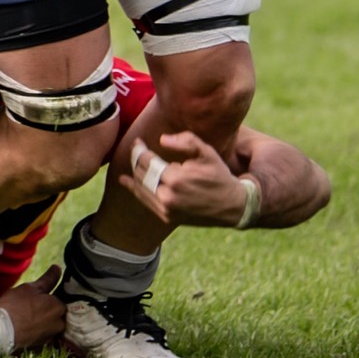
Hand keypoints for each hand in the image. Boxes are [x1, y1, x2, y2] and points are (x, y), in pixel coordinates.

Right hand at [0, 265, 64, 348]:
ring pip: (47, 324)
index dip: (46, 297)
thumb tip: (58, 268)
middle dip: (44, 309)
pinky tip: (22, 327)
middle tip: (27, 305)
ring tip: (23, 316)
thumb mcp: (31, 288)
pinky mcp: (42, 347)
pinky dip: (34, 331)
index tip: (35, 297)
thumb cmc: (16, 305)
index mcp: (59, 307)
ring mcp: (51, 337)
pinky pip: (40, 335)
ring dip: (38, 320)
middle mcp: (60, 323)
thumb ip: (48, 279)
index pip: (57, 299)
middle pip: (54, 313)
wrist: (2, 331)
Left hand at [119, 131, 249, 227]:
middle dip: (136, 159)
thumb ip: (186, 140)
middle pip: (141, 174)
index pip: (147, 161)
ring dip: (134, 173)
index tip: (138, 141)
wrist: (232, 206)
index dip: (139, 149)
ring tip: (133, 162)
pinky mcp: (168, 218)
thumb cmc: (218, 175)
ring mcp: (167, 210)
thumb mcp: (206, 152)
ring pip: (140, 188)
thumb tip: (162, 139)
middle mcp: (168, 197)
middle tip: (137, 149)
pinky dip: (135, 190)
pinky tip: (126, 181)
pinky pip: (146, 201)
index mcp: (176, 179)